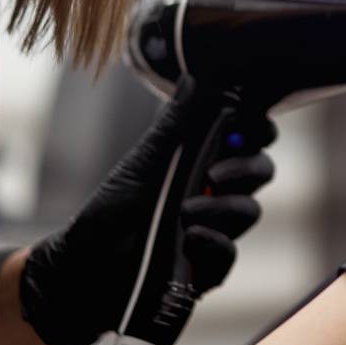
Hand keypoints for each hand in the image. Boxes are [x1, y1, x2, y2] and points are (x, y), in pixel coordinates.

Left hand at [19, 79, 275, 344]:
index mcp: (203, 160)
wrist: (84, 269)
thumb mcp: (142, 162)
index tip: (243, 126)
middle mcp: (216, 193)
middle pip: (261, 171)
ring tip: (185, 211)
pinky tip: (189, 239)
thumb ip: (174, 124)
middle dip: (246, 167)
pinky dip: (214, 243)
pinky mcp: (208, 268)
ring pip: (250, 211)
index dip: (258, 128)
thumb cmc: (109, 211)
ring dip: (222, 207)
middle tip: (215, 171)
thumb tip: (195, 75)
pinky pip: (231, 254)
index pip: (251, 138)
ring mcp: (216, 231)